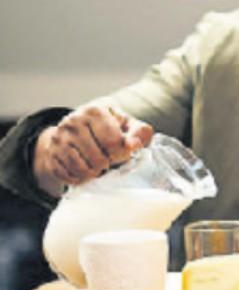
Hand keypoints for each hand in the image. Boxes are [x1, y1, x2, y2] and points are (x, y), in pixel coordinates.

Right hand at [33, 104, 153, 194]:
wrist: (77, 128)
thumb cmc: (109, 127)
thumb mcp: (128, 124)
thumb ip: (139, 132)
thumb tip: (134, 144)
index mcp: (94, 111)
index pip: (112, 142)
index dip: (121, 154)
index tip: (122, 153)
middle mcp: (72, 121)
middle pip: (97, 158)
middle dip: (108, 165)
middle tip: (110, 162)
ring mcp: (58, 137)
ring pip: (80, 167)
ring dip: (93, 173)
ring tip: (99, 168)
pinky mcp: (50, 152)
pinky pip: (66, 174)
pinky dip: (79, 178)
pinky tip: (86, 173)